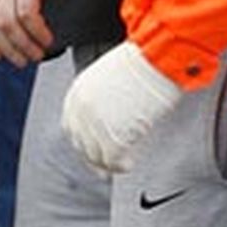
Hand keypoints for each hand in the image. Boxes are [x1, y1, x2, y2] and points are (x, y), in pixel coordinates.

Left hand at [61, 41, 182, 173]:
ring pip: (95, 156)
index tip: (94, 150)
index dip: (84, 141)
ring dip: (108, 163)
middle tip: (108, 165)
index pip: (72, 127)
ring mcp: (95, 124)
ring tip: (123, 163)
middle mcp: (81, 109)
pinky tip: (130, 163)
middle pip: (81, 144)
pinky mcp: (112, 137)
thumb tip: (109, 119)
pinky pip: (112, 161)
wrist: (155, 59)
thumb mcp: (109, 78)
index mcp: (78, 92)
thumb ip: (101, 100)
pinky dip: (120, 166)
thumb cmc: (142, 63)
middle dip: (94, 156)